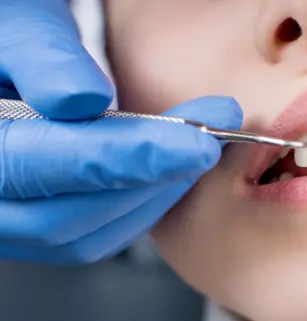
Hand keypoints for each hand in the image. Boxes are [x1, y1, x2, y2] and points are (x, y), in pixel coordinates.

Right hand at [0, 0, 242, 263]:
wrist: (7, 58)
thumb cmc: (7, 33)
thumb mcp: (19, 23)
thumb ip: (43, 58)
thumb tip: (86, 99)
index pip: (46, 165)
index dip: (129, 159)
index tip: (196, 144)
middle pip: (67, 220)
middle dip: (152, 180)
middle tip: (212, 136)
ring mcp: (9, 217)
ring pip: (86, 235)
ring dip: (155, 195)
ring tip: (199, 146)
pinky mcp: (39, 220)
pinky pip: (94, 232)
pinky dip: (142, 203)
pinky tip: (173, 168)